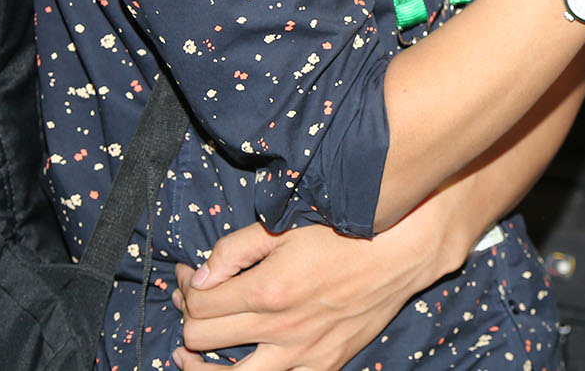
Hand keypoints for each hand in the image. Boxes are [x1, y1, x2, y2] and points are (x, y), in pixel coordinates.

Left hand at [170, 210, 463, 370]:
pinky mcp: (323, 365)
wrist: (400, 254)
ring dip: (202, 366)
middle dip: (187, 319)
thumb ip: (235, 249)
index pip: (197, 304)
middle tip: (192, 303)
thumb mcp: (286, 227)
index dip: (184, 288)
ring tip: (192, 355)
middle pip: (201, 341)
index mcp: (267, 290)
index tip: (189, 275)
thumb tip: (200, 275)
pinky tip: (245, 362)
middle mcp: (280, 329)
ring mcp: (302, 354)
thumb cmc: (343, 234)